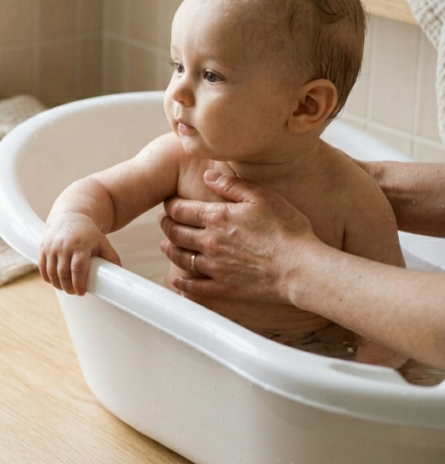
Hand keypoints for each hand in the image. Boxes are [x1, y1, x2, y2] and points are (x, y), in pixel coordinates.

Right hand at [39, 212, 120, 295]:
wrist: (70, 216)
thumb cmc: (89, 234)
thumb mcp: (102, 242)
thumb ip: (111, 257)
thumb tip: (120, 273)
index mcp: (81, 245)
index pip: (78, 268)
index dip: (79, 283)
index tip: (82, 293)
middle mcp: (65, 245)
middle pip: (63, 273)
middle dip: (68, 287)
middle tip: (73, 293)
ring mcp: (52, 246)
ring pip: (51, 272)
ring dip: (57, 284)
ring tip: (65, 289)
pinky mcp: (43, 247)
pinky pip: (42, 267)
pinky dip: (47, 277)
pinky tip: (53, 282)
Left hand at [157, 170, 316, 303]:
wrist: (301, 267)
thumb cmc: (287, 229)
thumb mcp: (262, 197)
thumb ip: (231, 185)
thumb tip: (207, 175)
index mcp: (216, 218)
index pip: (180, 209)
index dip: (170, 205)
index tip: (168, 204)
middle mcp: (209, 242)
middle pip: (175, 233)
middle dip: (166, 225)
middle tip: (163, 221)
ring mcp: (214, 266)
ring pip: (180, 258)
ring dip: (169, 250)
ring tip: (165, 245)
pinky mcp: (223, 287)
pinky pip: (195, 287)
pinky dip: (183, 284)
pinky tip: (178, 282)